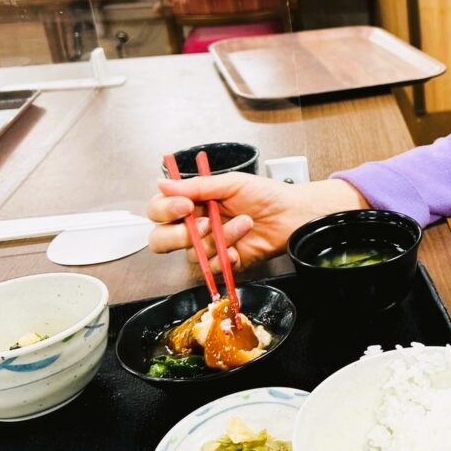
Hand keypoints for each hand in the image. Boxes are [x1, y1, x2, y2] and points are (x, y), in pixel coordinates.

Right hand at [147, 175, 368, 271]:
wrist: (292, 214)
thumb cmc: (266, 195)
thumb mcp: (231, 183)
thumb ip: (197, 186)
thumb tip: (163, 183)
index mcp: (192, 203)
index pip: (158, 211)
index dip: (164, 210)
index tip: (183, 205)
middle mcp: (195, 226)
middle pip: (161, 240)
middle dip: (180, 234)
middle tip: (206, 222)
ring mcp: (208, 246)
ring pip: (191, 253)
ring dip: (218, 238)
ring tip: (243, 222)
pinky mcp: (224, 263)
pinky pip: (211, 267)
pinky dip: (227, 254)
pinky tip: (242, 244)